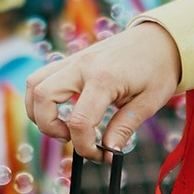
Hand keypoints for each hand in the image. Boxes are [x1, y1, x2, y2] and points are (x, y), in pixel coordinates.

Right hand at [30, 19, 181, 152]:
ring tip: (63, 125)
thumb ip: (125, 126)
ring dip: (39, 111)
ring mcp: (73, 60)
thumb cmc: (158, 68)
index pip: (80, 121)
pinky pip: (42, 76)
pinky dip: (42, 97)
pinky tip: (62, 109)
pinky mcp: (71, 60)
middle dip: (50, 127)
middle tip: (71, 138)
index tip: (100, 155)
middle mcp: (82, 66)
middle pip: (43, 97)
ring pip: (34, 84)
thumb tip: (109, 151)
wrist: (159, 38)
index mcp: (104, 78)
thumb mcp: (149, 102)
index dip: (85, 147)